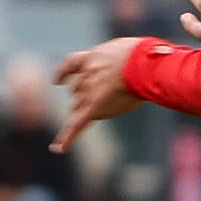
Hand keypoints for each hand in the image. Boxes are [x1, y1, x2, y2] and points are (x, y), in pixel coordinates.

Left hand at [51, 35, 141, 151]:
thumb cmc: (143, 55)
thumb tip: (126, 73)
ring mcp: (89, 90)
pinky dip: (67, 138)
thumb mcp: (127, 51)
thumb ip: (119, 63)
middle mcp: (86, 74)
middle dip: (82, 98)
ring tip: (96, 116)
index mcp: (93, 58)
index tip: (57, 81)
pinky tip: (58, 148)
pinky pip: (77, 125)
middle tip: (99, 102)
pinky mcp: (94, 107)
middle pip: (76, 91)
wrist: (143, 64)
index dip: (63, 73)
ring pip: (77, 107)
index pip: (71, 64)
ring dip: (82, 113)